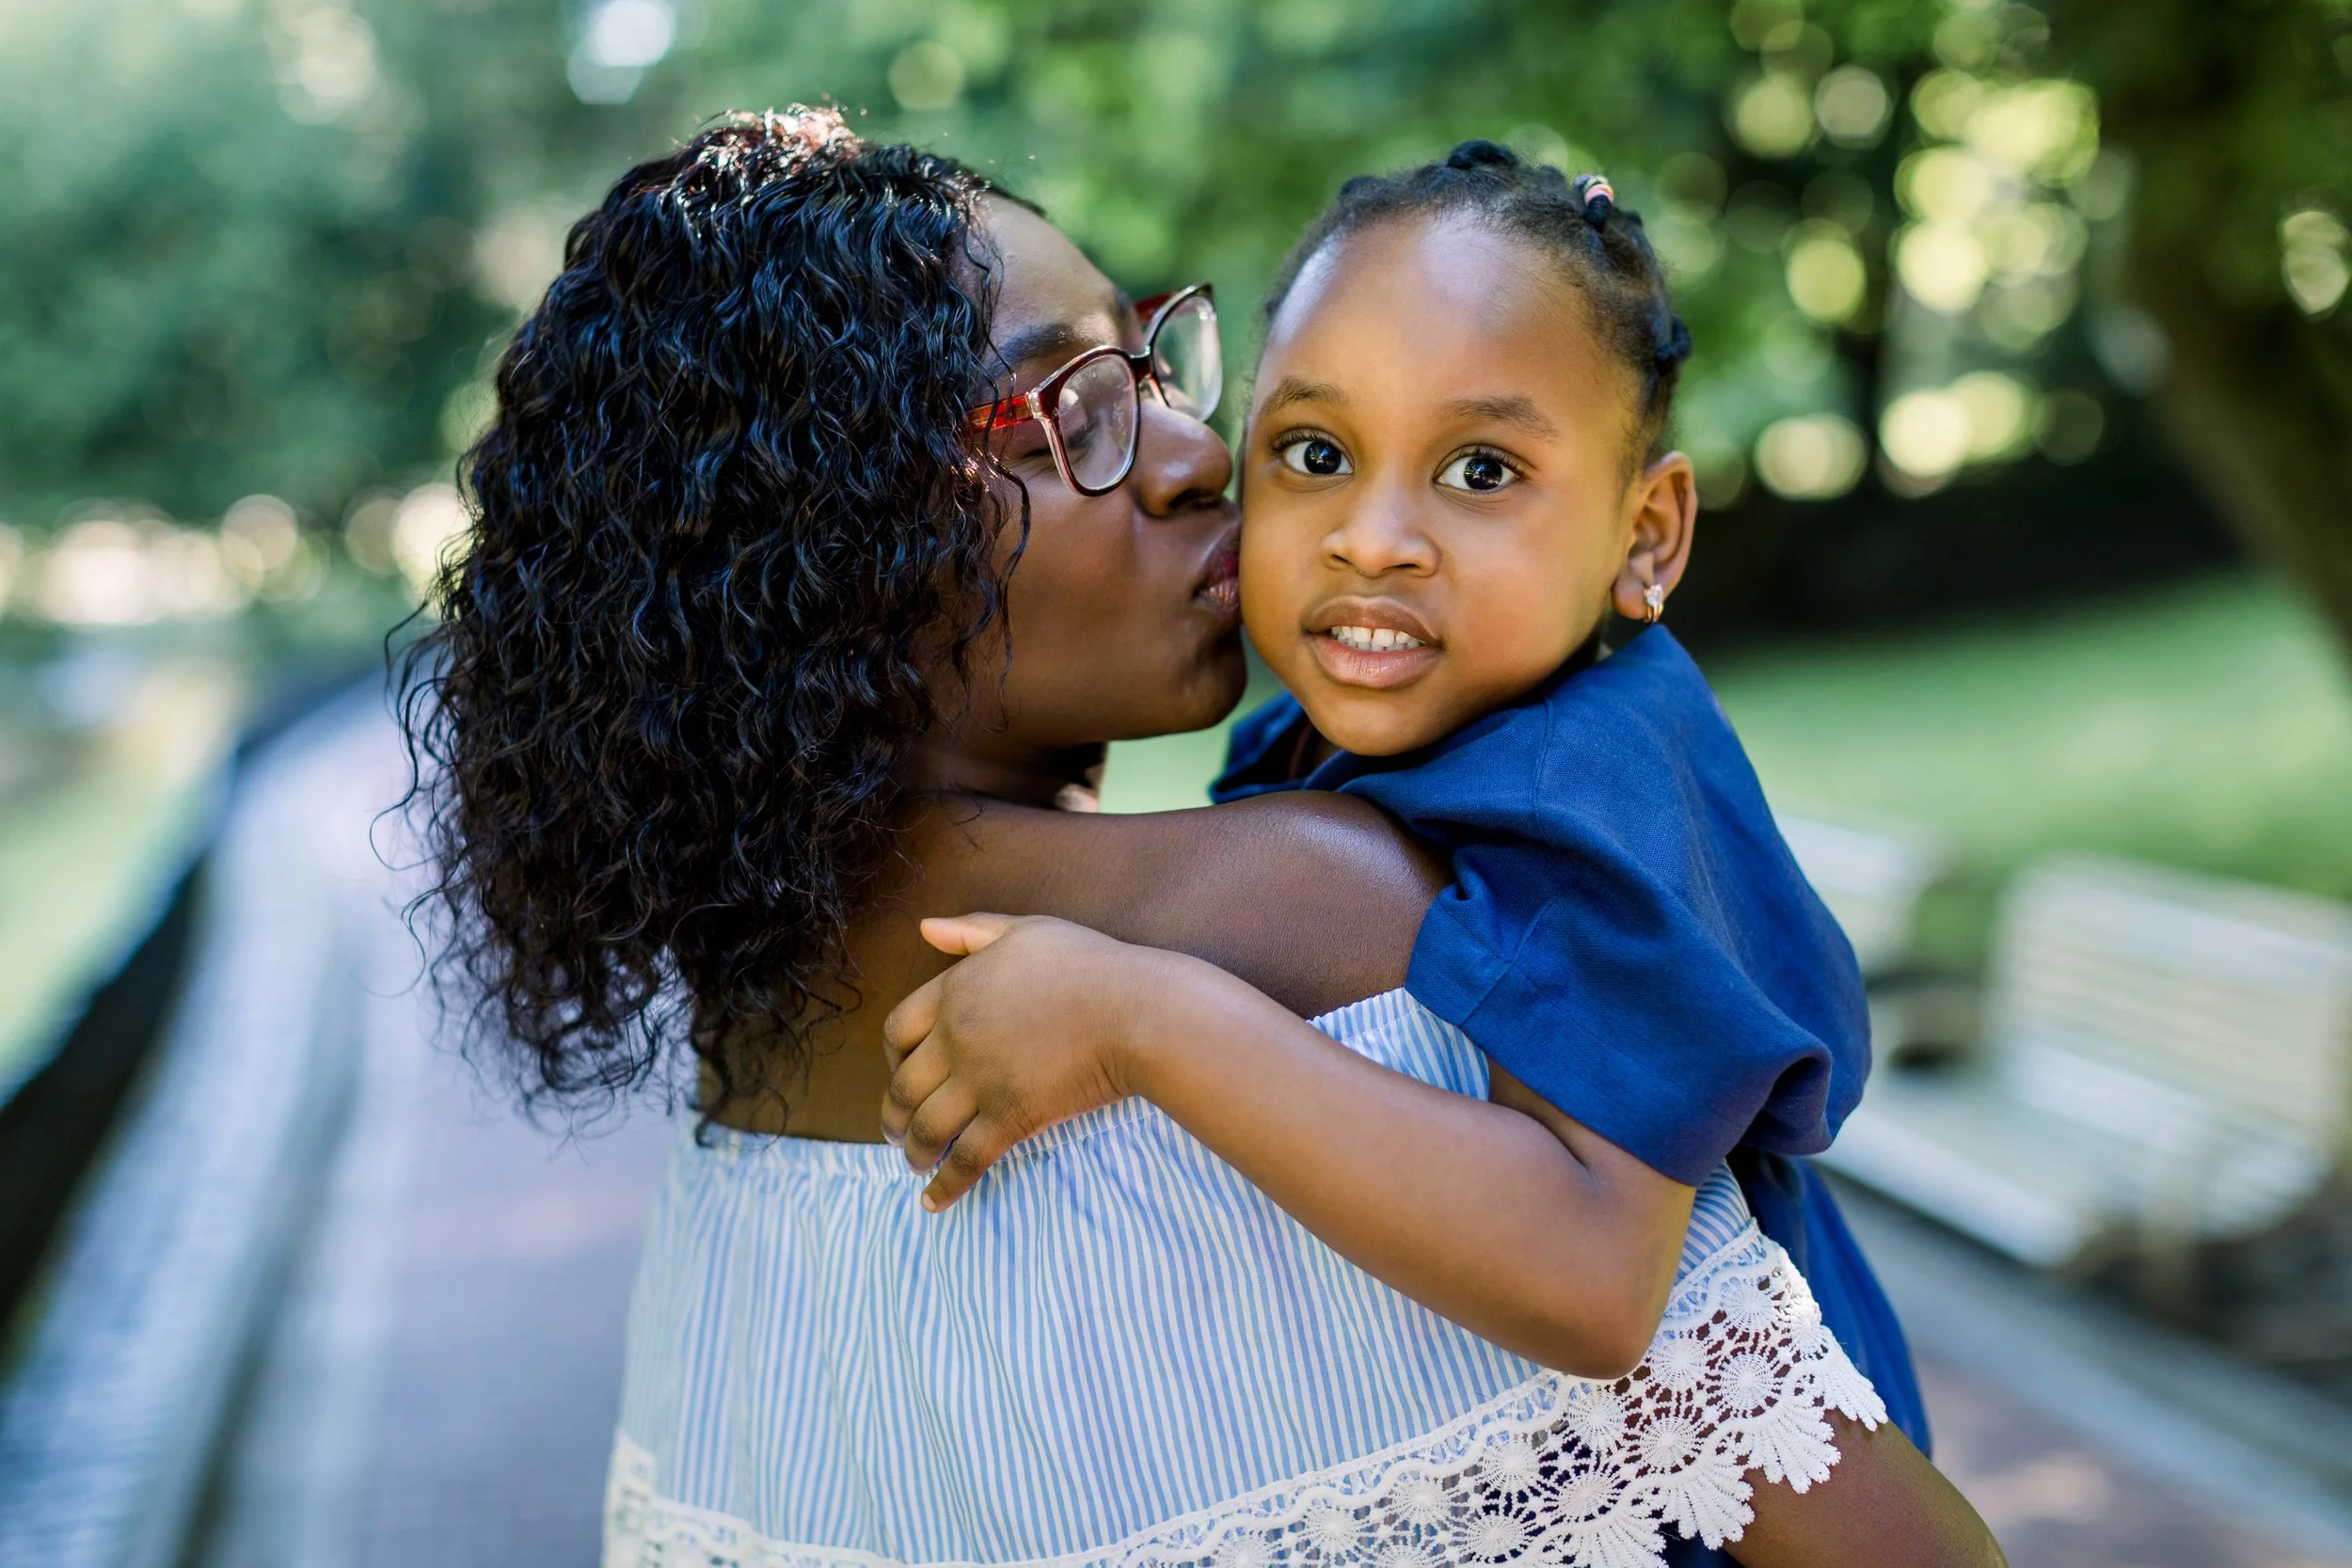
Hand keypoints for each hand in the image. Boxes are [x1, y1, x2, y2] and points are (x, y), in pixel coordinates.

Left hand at [880, 913, 1193, 1210]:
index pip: (895, 1031)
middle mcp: (956, 1039)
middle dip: (892, 1115)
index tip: (898, 1071)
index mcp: (954, 992)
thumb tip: (924, 927)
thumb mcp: (1024, 930)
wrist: (1136, 1012)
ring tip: (914, 1162)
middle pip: (902, 1086)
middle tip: (895, 1131)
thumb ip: (970, 930)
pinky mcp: (1011, 1118)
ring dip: (912, 1151)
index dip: (889, 1058)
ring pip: (925, 1127)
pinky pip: (966, 1159)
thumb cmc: (1088, 966)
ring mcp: (981, 1082)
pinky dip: (945, 1185)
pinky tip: (934, 1201)